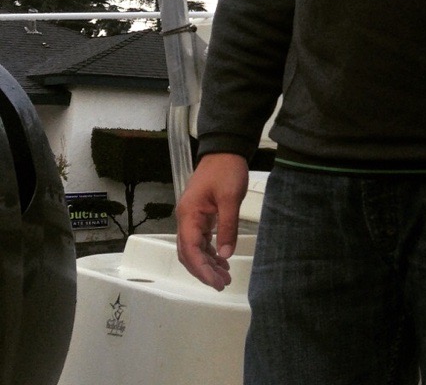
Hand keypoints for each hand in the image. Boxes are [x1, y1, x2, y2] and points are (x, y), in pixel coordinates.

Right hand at [175, 152, 248, 290]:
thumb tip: (226, 254)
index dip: (201, 269)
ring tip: (225, 276)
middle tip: (222, 283)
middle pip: (189, 253)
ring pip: (195, 248)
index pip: (190, 250)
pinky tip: (222, 259)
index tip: (215, 282)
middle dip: (204, 271)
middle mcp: (186, 219)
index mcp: (188, 215)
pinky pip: (202, 239)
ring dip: (208, 263)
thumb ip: (227, 226)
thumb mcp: (230, 198)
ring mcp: (192, 217)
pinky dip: (210, 251)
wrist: (226, 150)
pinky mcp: (201, 215)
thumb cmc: (226, 170)